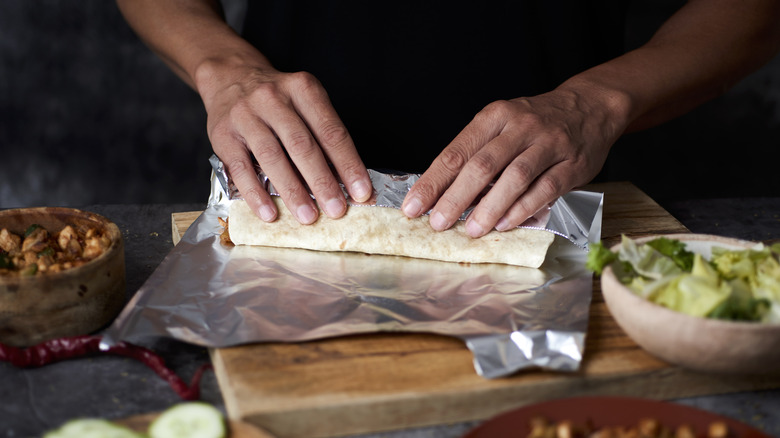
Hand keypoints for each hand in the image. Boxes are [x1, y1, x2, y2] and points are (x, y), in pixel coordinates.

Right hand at [199, 61, 372, 223]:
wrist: (229, 76)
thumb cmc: (276, 99)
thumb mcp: (304, 101)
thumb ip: (322, 134)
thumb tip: (344, 181)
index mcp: (303, 89)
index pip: (331, 131)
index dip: (348, 164)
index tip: (361, 191)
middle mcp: (273, 98)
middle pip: (302, 145)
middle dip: (322, 181)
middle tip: (337, 210)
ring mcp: (245, 115)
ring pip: (272, 157)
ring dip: (292, 191)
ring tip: (308, 216)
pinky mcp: (222, 135)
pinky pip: (240, 169)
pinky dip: (256, 194)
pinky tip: (270, 213)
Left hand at [401, 85, 625, 236]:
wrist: (590, 106)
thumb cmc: (535, 122)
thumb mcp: (502, 125)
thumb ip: (477, 153)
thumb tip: (441, 193)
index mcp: (495, 116)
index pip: (456, 152)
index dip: (432, 182)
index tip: (412, 206)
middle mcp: (520, 127)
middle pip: (482, 165)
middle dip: (455, 198)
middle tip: (437, 223)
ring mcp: (549, 144)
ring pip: (514, 177)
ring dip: (490, 207)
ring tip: (471, 230)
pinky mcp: (572, 164)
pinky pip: (544, 188)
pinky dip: (522, 208)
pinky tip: (505, 224)